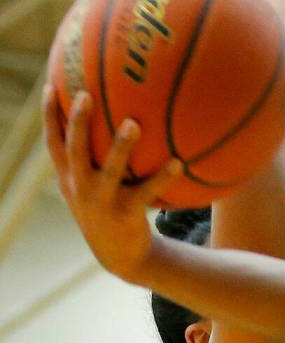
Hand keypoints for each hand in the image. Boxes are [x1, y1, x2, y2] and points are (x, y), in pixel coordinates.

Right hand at [44, 87, 180, 281]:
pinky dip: (162, 177)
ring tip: (133, 124)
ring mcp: (102, 202)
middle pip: (74, 150)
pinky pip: (146, 192)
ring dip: (121, 147)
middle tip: (84, 94)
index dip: (48, 116)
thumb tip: (116, 118)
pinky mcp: (126, 214)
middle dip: (76, 122)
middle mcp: (80, 188)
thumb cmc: (110, 210)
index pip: (53, 143)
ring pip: (110, 171)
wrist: (120, 256)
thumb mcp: (95, 187)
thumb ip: (96, 158)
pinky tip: (178, 162)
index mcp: (70, 178)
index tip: (50, 86)